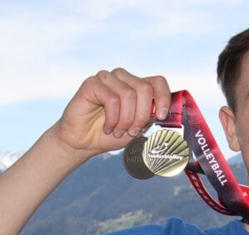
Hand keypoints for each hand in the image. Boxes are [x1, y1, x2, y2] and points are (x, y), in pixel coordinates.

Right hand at [54, 68, 171, 155]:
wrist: (84, 142)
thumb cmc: (111, 134)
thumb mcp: (137, 127)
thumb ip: (150, 117)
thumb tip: (161, 113)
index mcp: (136, 85)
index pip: (157, 82)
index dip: (163, 98)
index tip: (160, 116)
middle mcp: (123, 78)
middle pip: (145, 89)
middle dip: (141, 115)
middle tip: (132, 131)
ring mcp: (107, 78)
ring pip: (129, 94)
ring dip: (125, 120)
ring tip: (117, 130)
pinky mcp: (92, 84)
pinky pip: (112, 99)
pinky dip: (112, 118)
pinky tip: (107, 127)